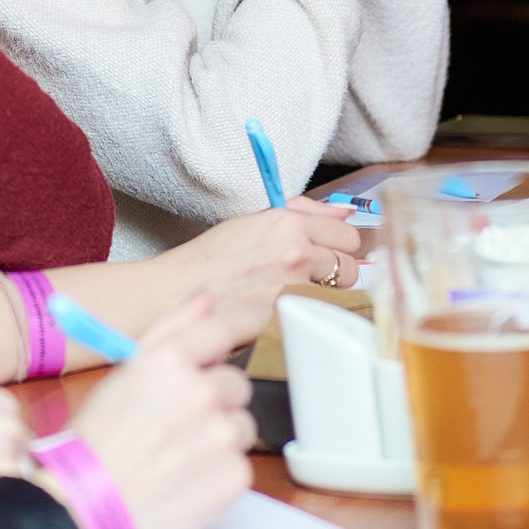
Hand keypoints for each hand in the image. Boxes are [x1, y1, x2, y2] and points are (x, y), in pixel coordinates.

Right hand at [61, 295, 254, 528]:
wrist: (83, 512)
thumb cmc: (94, 446)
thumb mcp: (123, 375)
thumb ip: (169, 332)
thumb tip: (206, 299)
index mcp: (170, 361)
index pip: (220, 332)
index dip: (211, 354)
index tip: (204, 369)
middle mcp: (201, 391)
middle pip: (234, 383)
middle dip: (213, 403)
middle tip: (176, 428)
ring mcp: (222, 435)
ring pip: (241, 426)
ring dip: (219, 439)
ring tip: (178, 459)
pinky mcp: (235, 476)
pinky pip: (241, 465)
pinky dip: (219, 475)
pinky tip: (185, 483)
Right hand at [156, 199, 368, 333]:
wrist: (177, 293)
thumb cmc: (210, 259)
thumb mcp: (253, 221)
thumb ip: (303, 212)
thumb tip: (344, 210)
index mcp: (290, 224)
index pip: (347, 235)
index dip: (336, 246)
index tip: (324, 253)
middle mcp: (297, 253)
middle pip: (351, 267)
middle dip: (335, 274)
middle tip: (306, 278)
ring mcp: (294, 288)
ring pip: (338, 295)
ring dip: (322, 297)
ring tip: (291, 296)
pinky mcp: (287, 318)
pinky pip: (317, 317)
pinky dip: (306, 317)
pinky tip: (284, 313)